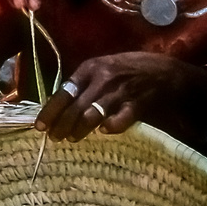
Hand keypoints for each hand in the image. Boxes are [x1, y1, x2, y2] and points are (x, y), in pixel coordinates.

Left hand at [34, 52, 206, 141]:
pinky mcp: (138, 104)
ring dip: (80, 129)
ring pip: (92, 115)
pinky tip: (104, 132)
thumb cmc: (130, 69)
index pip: (63, 92)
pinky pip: (120, 120)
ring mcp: (120, 92)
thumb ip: (84, 82)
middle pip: (74, 107)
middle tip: (54, 138)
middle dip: (61, 125)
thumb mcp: (103, 67)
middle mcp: (102, 79)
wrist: (167, 70)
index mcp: (90, 69)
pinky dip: (110, 127)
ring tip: (72, 138)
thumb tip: (61, 104)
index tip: (40, 126)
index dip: (50, 111)